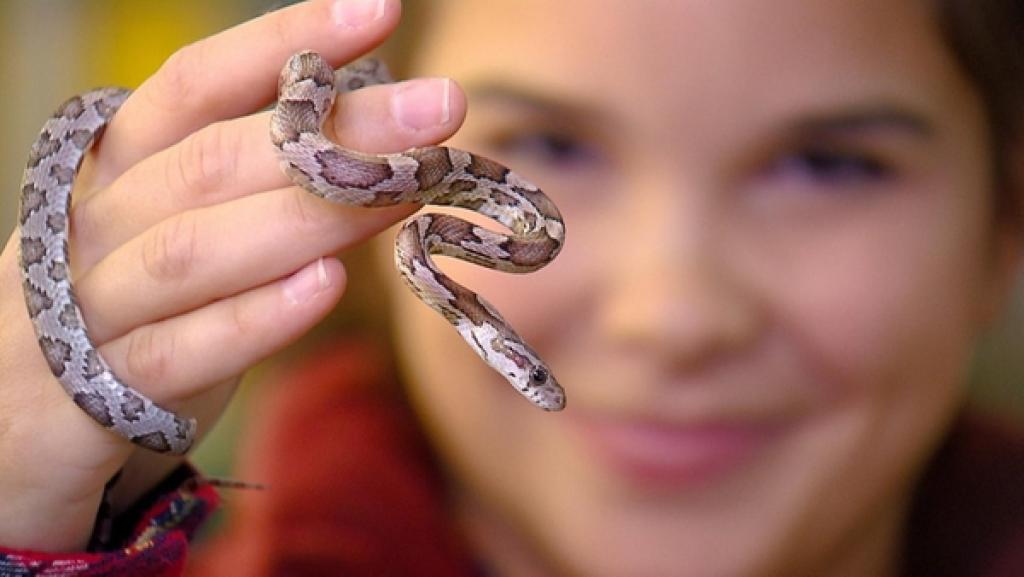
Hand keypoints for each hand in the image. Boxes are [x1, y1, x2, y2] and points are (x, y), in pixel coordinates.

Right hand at [0, 0, 464, 551]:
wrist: (18, 430)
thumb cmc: (129, 312)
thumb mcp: (181, 232)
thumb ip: (255, 186)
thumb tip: (372, 140)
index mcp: (118, 168)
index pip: (195, 85)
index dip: (281, 44)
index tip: (376, 11)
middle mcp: (96, 221)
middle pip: (213, 159)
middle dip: (333, 130)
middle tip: (438, 107)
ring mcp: (87, 306)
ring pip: (195, 250)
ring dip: (308, 215)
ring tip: (405, 189)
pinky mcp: (95, 395)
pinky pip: (179, 351)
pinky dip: (254, 317)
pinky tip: (325, 285)